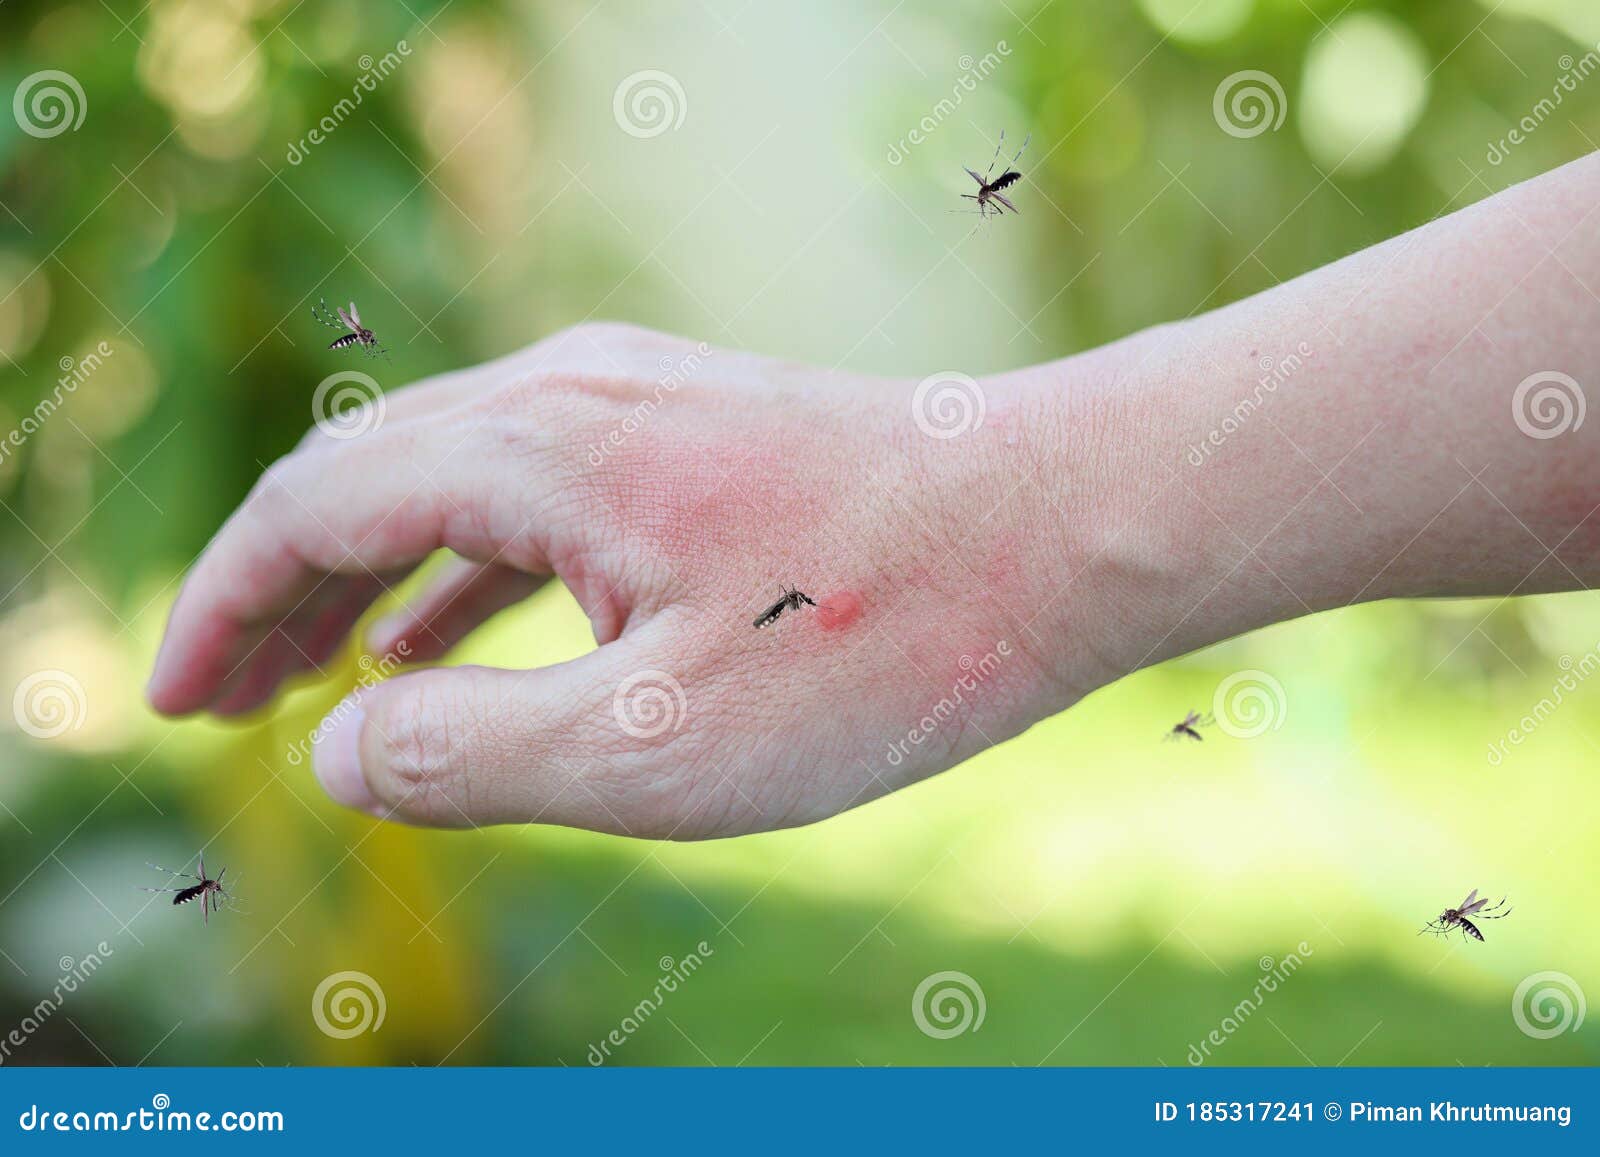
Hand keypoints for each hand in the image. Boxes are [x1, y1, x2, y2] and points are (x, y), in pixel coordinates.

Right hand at [147, 323, 1113, 835]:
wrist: (1063, 528)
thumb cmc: (880, 641)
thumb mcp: (655, 745)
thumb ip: (469, 755)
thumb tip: (338, 749)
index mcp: (535, 450)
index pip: (310, 510)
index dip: (223, 610)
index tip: (178, 702)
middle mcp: (571, 393)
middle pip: (364, 482)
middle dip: (278, 597)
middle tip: (218, 701)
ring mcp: (640, 402)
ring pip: (450, 488)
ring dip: (365, 586)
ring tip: (311, 679)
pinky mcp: (697, 435)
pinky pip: (537, 499)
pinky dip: (465, 576)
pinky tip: (446, 640)